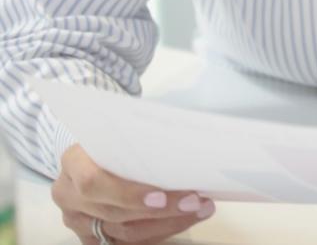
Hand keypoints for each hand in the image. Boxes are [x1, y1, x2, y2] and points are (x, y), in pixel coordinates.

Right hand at [53, 145, 213, 243]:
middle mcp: (69, 194)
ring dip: (166, 224)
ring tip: (199, 209)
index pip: (93, 181)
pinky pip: (126, 243)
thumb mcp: (121, 131)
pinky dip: (158, 233)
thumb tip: (186, 144)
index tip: (162, 196)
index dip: (127, 193)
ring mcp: (77, 220)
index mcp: (73, 162)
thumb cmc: (115, 138)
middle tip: (195, 201)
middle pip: (113, 212)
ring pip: (122, 232)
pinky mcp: (90, 237)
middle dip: (160, 211)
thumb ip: (141, 139)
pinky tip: (182, 221)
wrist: (94, 154)